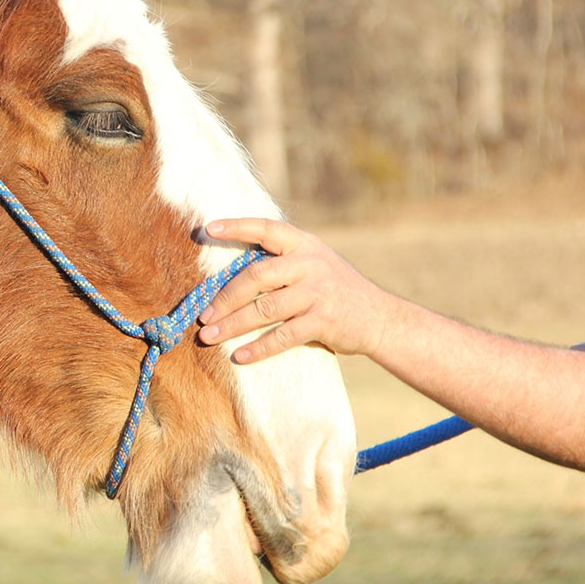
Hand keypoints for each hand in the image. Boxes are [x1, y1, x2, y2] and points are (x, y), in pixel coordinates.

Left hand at [196, 219, 402, 363]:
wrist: (381, 318)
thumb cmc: (335, 290)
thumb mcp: (314, 265)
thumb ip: (281, 264)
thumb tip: (228, 280)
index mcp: (304, 244)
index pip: (266, 228)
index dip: (236, 227)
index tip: (206, 229)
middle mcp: (310, 264)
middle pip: (256, 277)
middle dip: (225, 297)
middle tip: (203, 315)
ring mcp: (317, 292)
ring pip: (264, 309)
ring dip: (233, 325)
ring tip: (209, 337)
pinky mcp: (323, 321)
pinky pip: (282, 336)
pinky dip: (258, 348)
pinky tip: (239, 356)